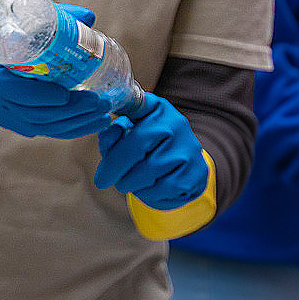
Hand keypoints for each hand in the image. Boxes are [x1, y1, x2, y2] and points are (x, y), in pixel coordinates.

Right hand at [0, 5, 116, 138]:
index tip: (66, 94)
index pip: (9, 89)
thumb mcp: (31, 23)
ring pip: (43, 127)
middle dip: (70, 111)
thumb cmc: (15, 37)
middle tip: (99, 102)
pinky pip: (47, 131)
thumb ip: (59, 17)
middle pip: (33, 114)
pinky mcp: (19, 124)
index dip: (38, 95)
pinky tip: (94, 123)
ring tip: (104, 115)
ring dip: (76, 123)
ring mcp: (7, 114)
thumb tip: (88, 17)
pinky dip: (72, 129)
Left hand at [92, 95, 206, 209]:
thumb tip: (109, 136)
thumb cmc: (145, 151)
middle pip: (138, 143)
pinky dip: (149, 194)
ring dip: (131, 183)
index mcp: (156, 107)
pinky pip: (165, 187)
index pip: (133, 105)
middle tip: (101, 181)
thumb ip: (112, 135)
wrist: (181, 170)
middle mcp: (176, 122)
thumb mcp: (125, 138)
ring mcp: (189, 146)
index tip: (102, 132)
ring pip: (150, 169)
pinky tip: (147, 191)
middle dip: (115, 166)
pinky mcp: (197, 170)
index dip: (119, 116)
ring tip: (126, 185)